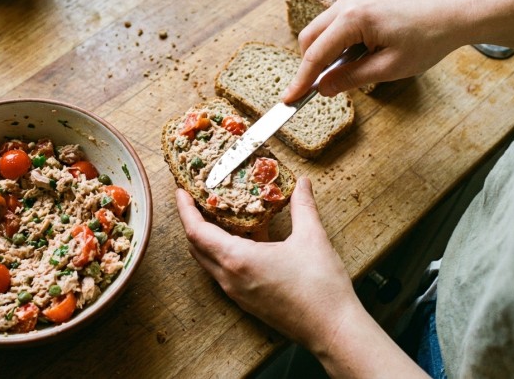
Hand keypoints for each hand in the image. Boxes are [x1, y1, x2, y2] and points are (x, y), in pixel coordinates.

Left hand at [175, 177, 358, 351]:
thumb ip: (303, 206)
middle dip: (192, 221)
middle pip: (196, 247)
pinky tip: (245, 240)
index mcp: (238, 260)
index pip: (196, 232)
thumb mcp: (312, 238)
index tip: (181, 192)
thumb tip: (302, 184)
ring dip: (207, 238)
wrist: (332, 329)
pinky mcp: (246, 302)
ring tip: (218, 216)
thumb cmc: (321, 288)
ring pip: (208, 261)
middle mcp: (230, 278)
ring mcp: (236, 293)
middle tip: (197, 200)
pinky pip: (223, 273)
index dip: (185, 209)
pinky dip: (223, 253)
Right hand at [282, 0, 465, 101]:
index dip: (301, 80)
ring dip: (323, 55)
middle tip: (315, 92)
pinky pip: (334, 25)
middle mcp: (347, 3)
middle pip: (309, 39)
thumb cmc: (428, 38)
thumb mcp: (388, 68)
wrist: (454, 14)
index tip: (289, 100)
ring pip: (319, 31)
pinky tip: (352, 59)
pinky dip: (335, 44)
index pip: (315, 55)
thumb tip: (322, 88)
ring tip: (342, 75)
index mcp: (353, 19)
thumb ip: (350, 78)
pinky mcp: (360, 2)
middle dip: (309, 66)